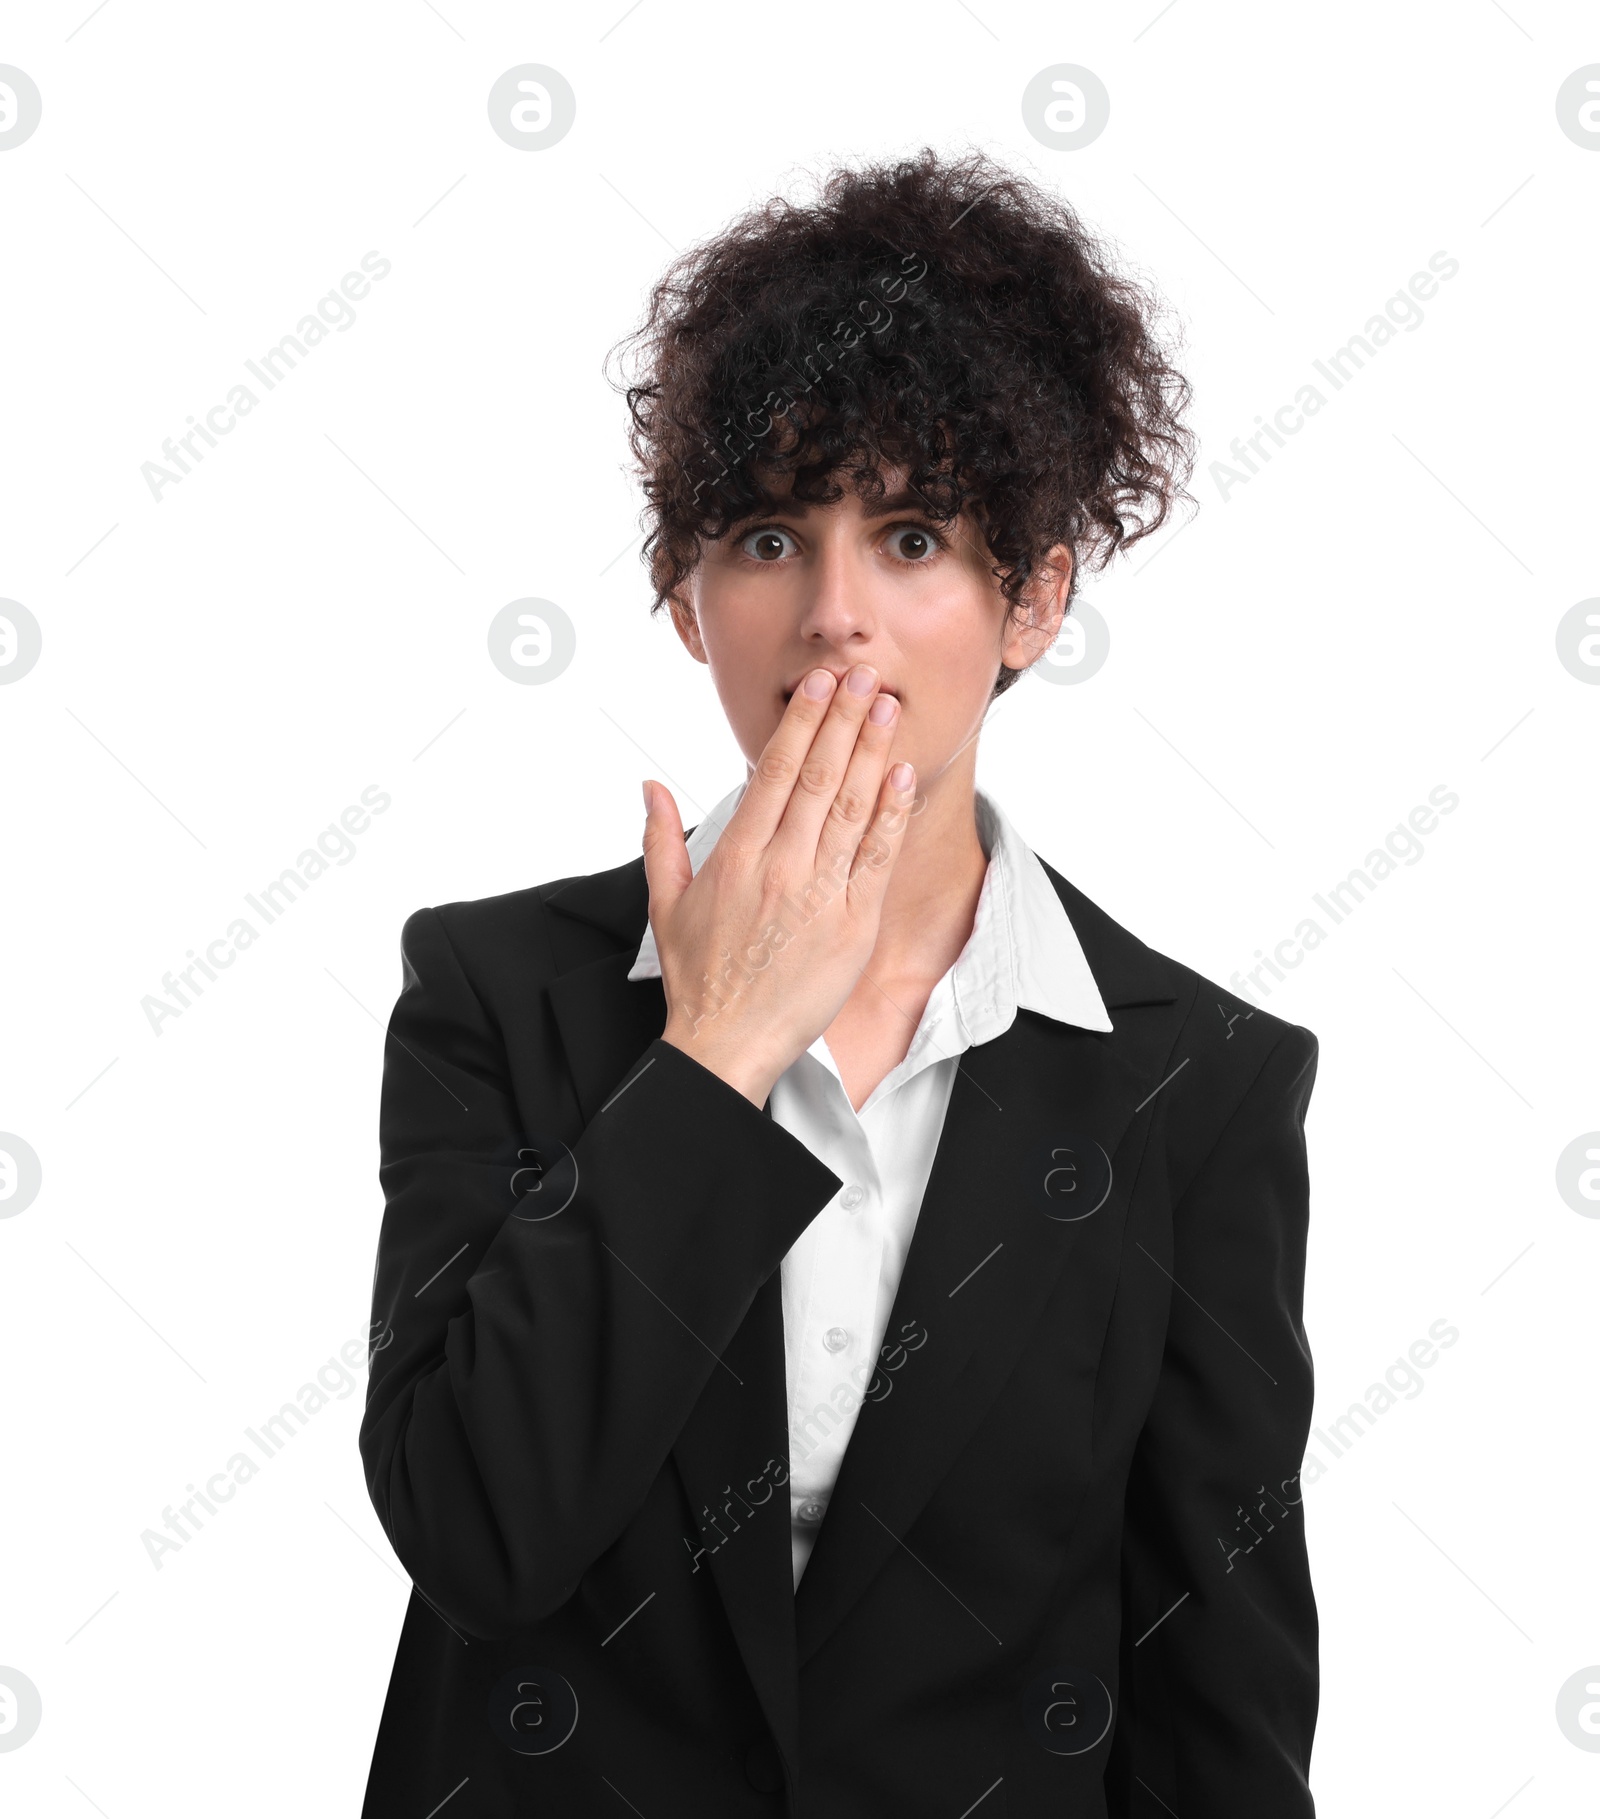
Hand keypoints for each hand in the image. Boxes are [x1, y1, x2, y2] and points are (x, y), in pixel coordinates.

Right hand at [641, 664, 915, 1106]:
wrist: (728, 1043)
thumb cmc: (698, 977)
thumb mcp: (664, 903)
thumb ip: (661, 838)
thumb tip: (650, 786)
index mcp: (736, 856)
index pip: (775, 772)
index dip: (803, 723)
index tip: (821, 685)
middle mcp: (780, 867)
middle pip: (820, 778)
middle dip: (845, 721)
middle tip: (865, 676)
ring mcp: (820, 895)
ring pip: (853, 808)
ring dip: (874, 753)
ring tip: (888, 708)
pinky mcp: (853, 925)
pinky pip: (877, 858)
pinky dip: (892, 814)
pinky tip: (903, 775)